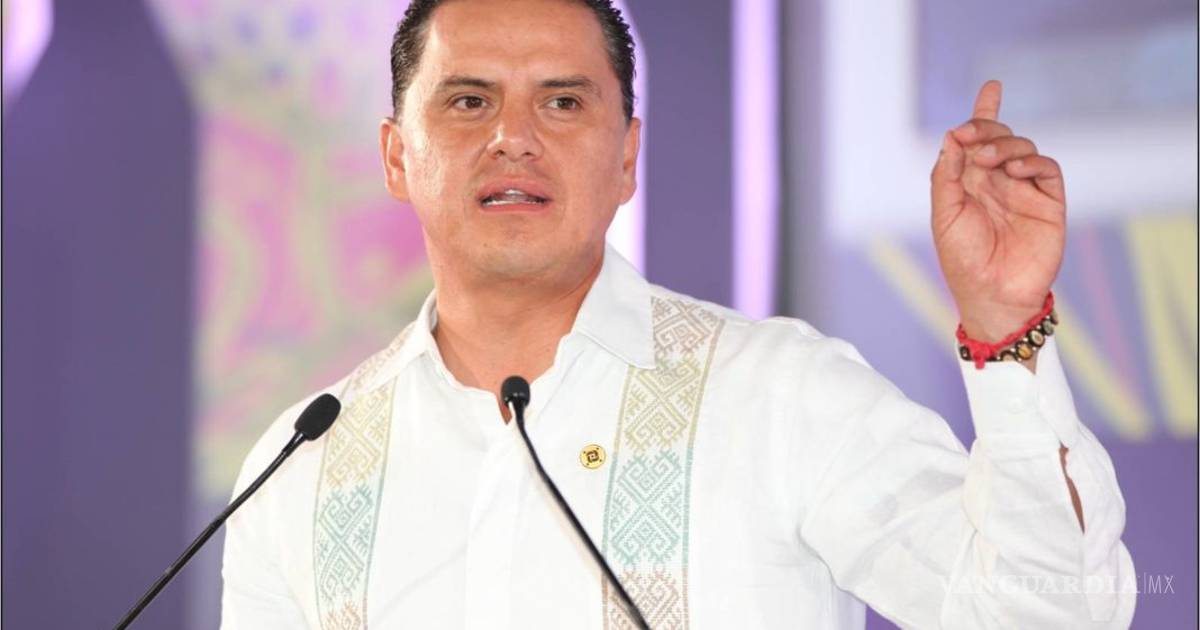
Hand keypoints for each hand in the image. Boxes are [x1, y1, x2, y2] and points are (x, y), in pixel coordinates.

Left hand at [931, 80, 1065, 342]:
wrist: (992, 294)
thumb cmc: (962, 260)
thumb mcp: (944, 215)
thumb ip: (946, 176)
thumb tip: (950, 138)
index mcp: (970, 183)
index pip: (978, 140)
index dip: (985, 112)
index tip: (993, 86)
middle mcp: (998, 182)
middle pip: (999, 136)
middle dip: (986, 126)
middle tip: (970, 135)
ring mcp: (1024, 190)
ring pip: (1022, 148)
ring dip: (1004, 144)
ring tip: (987, 160)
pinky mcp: (1049, 203)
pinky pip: (1047, 169)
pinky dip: (1032, 162)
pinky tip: (1014, 169)